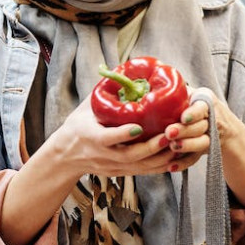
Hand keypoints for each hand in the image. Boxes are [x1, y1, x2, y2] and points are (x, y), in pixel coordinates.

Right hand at [44, 99, 176, 178]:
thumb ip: (104, 93)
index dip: (122, 134)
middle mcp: (103, 155)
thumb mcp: (85, 109)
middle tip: (168, 134)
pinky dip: (160, 166)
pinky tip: (174, 156)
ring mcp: (113, 166)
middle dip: (151, 147)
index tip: (138, 127)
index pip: (106, 138)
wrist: (66, 156)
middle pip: (129, 156)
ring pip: (139, 167)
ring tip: (177, 144)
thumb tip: (123, 71)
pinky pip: (143, 172)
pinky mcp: (121, 173)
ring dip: (160, 157)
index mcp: (91, 137)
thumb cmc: (77, 127)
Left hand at [161, 88, 244, 172]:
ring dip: (187, 146)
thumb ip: (175, 90)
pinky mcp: (204, 150)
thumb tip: (150, 79)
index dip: (193, 113)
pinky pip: (196, 158)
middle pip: (200, 126)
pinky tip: (171, 167)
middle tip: (169, 133)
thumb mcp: (189, 93)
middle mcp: (210, 118)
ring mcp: (210, 136)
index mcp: (205, 101)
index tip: (183, 118)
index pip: (202, 107)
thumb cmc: (195, 104)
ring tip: (172, 147)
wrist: (219, 123)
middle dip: (185, 131)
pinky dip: (184, 163)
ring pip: (202, 142)